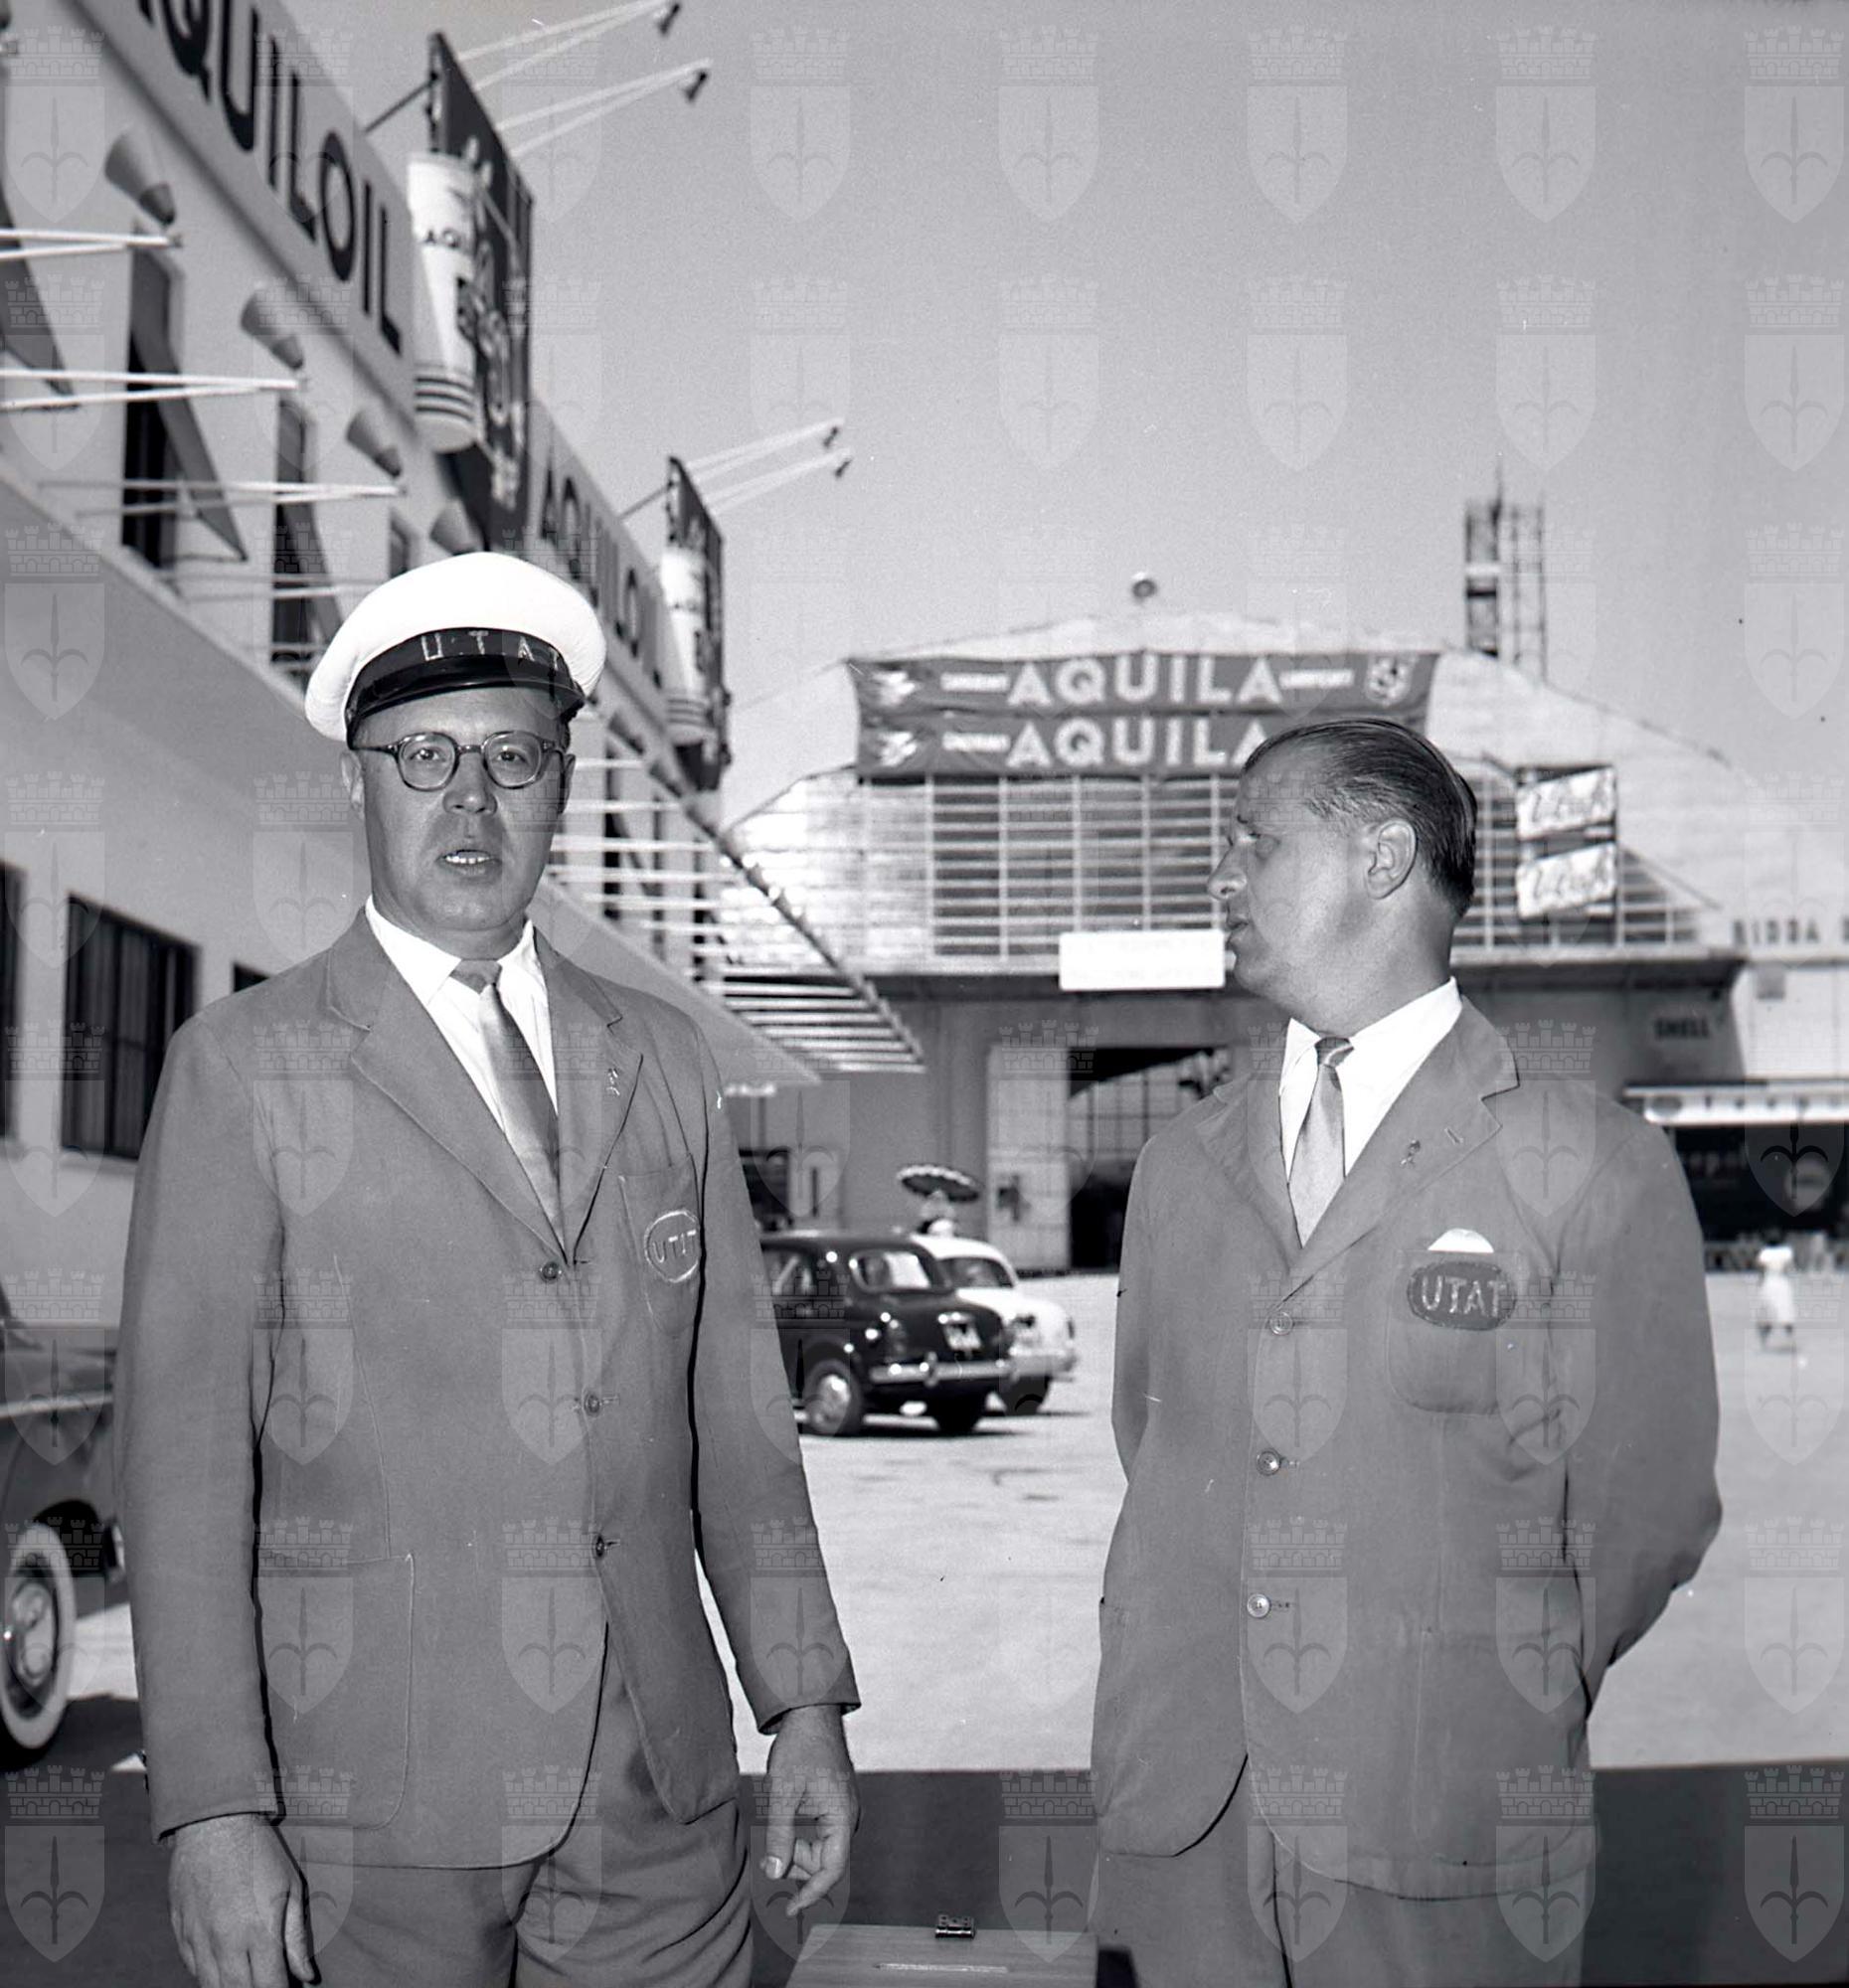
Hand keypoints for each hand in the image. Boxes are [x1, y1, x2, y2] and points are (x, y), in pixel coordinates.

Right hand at [169, 1813, 313, 1987]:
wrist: (214, 1824)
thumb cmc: (261, 1854)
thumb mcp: (290, 1888)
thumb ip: (296, 1937)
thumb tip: (306, 1976)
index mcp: (259, 1933)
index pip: (269, 1987)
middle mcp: (226, 1944)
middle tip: (266, 1982)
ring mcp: (199, 1941)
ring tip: (247, 1979)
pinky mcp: (181, 1934)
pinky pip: (193, 1970)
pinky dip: (209, 1976)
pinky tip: (223, 1969)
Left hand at [760, 1703, 857, 1915]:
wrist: (809, 1712)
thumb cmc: (800, 1748)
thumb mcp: (783, 1794)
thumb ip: (781, 1836)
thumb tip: (774, 1874)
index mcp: (842, 1818)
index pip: (831, 1871)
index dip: (810, 1893)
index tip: (788, 1910)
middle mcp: (847, 1817)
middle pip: (822, 1860)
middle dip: (794, 1862)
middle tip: (767, 1851)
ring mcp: (842, 1809)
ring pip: (818, 1847)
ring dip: (794, 1846)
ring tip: (773, 1823)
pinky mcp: (833, 1802)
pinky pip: (817, 1831)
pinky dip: (798, 1833)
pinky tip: (782, 1819)